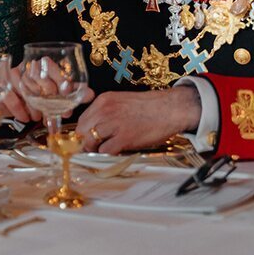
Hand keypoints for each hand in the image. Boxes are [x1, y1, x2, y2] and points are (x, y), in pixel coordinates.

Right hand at [0, 63, 95, 124]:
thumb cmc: (36, 92)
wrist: (6, 92)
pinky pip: (10, 95)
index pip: (49, 65)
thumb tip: (90, 95)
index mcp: (41, 64)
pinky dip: (19, 108)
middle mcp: (26, 66)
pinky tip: (26, 117)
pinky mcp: (0, 84)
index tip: (67, 91)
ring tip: (39, 117)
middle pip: (39, 79)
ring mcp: (12, 74)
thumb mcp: (55, 92)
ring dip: (34, 106)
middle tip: (57, 113)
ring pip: (25, 88)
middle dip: (50, 99)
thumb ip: (72, 92)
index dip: (60, 78)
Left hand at [77, 88, 199, 154]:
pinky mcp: (124, 138)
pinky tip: (116, 151)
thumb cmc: (149, 107)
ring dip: (95, 149)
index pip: (82, 119)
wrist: (171, 108)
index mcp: (104, 100)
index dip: (84, 131)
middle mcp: (105, 111)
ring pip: (90, 141)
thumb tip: (94, 129)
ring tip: (105, 149)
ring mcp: (114, 124)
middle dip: (86, 141)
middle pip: (82, 131)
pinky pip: (105, 151)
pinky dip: (108, 154)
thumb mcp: (121, 101)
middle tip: (94, 147)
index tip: (88, 138)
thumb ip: (106, 112)